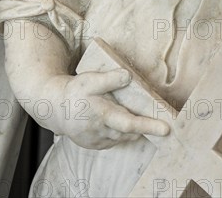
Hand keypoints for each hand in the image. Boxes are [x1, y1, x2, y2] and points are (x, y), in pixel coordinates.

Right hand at [45, 69, 169, 149]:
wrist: (55, 108)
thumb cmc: (75, 91)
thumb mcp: (89, 80)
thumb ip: (109, 79)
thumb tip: (128, 76)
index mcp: (101, 114)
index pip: (129, 123)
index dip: (148, 126)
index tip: (166, 129)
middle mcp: (100, 131)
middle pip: (129, 132)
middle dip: (145, 128)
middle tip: (160, 123)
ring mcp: (97, 141)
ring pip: (122, 137)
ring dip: (131, 129)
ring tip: (132, 115)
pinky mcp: (94, 145)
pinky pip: (113, 140)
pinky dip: (119, 132)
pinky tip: (115, 121)